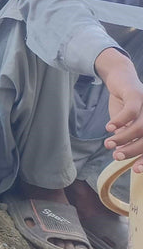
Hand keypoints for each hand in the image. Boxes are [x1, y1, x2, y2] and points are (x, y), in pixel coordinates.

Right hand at [97, 48, 142, 171]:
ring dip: (123, 138)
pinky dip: (119, 121)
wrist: (119, 78)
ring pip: (140, 128)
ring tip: (108, 143)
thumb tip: (121, 152)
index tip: (134, 170)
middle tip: (116, 156)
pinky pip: (130, 112)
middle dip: (133, 151)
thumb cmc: (124, 103)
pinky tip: (109, 127)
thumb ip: (126, 136)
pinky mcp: (138, 95)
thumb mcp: (125, 123)